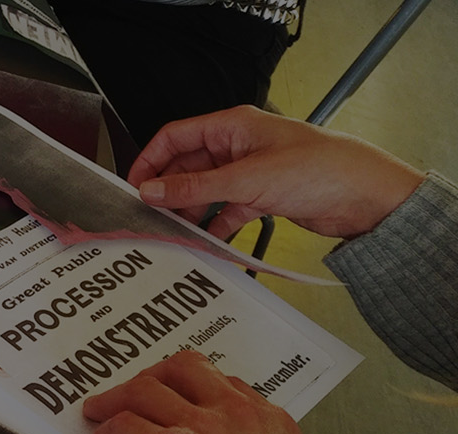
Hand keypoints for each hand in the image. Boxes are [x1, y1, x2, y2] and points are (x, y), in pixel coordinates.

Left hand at [83, 351, 361, 433]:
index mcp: (270, 423)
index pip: (228, 385)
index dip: (196, 388)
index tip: (180, 398)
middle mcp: (236, 414)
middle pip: (184, 369)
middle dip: (154, 376)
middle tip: (134, 392)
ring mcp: (203, 426)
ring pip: (146, 389)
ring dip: (117, 398)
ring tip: (100, 411)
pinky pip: (125, 425)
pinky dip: (107, 431)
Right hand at [127, 105, 422, 240]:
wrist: (366, 196)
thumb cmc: (319, 169)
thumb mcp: (245, 179)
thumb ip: (194, 187)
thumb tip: (151, 190)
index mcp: (233, 126)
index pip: (177, 136)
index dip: (151, 160)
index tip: (133, 187)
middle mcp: (239, 146)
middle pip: (188, 166)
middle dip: (168, 190)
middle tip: (148, 215)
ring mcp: (250, 172)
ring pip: (206, 191)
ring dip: (190, 211)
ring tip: (172, 232)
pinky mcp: (263, 197)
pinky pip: (227, 211)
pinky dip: (215, 226)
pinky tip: (206, 242)